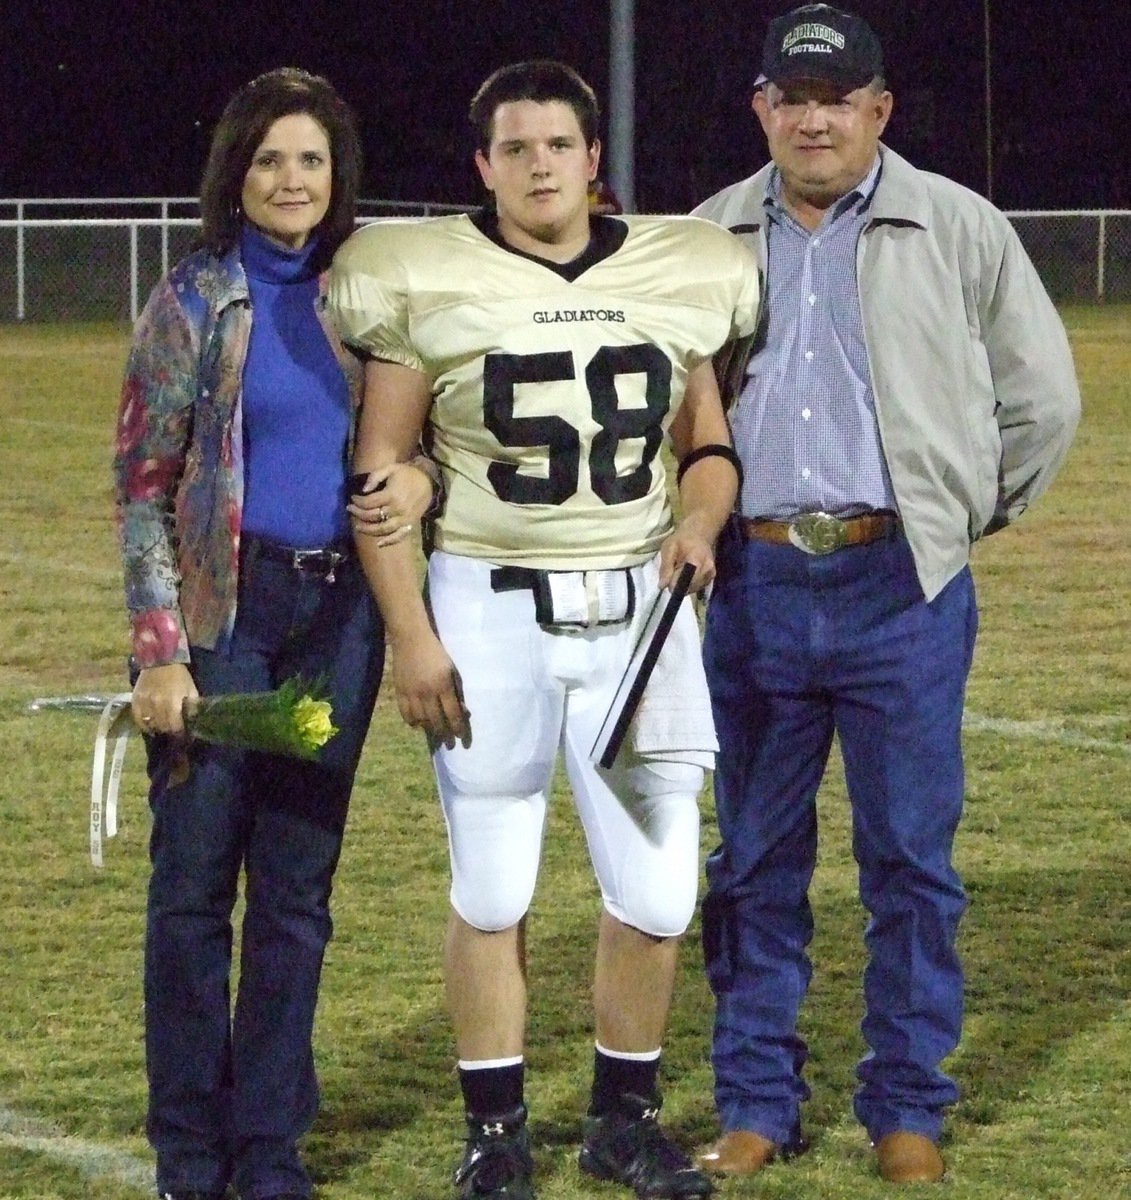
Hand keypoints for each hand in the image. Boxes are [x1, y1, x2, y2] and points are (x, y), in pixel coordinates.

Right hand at [131, 663, 197, 733]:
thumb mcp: (191, 690)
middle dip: (169, 731)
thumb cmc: (179, 676)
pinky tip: (149, 727)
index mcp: (172, 703)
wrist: (160, 661)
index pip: (175, 726)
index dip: (179, 733)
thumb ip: (192, 707)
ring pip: (150, 724)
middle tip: (173, 730)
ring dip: (157, 728)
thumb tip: (193, 721)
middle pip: (162, 727)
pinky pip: (137, 718)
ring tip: (162, 728)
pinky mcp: (135, 700)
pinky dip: (143, 725)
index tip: (182, 735)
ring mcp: (144, 703)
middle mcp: (157, 705)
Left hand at [349, 462, 434, 546]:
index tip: (353, 498)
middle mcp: (397, 509)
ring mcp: (404, 519)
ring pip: (383, 529)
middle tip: (350, 510)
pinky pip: (399, 536)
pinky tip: (379, 544)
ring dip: (369, 530)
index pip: (369, 502)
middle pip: (373, 516)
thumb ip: (375, 477)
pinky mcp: (410, 524)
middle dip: (359, 514)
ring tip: (358, 527)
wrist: (428, 480)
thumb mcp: (390, 468)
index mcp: (391, 495)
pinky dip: (389, 541)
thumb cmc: (407, 473)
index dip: (358, 501)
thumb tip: (363, 490)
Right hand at [390, 629, 470, 749]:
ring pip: (420, 720)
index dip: (458, 728)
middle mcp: (427, 691)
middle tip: (449, 744)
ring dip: (429, 729)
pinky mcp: (400, 691)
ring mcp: (412, 692)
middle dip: (445, 734)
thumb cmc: (436, 654)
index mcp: (443, 685)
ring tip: (435, 733)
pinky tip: (418, 724)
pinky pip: (405, 713)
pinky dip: (412, 722)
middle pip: (437, 720)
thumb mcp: (452, 670)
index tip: (462, 739)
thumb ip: (456, 691)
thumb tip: (462, 712)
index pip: (453, 713)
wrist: (411, 639)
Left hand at [658, 516, 715, 593]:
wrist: (699, 534)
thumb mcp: (668, 548)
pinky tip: (686, 574)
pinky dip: (689, 584)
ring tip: (680, 570)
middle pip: (688, 589)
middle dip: (678, 585)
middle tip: (674, 571)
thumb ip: (666, 568)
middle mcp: (707, 571)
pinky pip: (697, 588)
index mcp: (697, 562)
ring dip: (683, 585)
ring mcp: (710, 575)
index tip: (668, 577)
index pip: (684, 584)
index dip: (673, 584)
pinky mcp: (711, 578)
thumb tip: (662, 586)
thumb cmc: (682, 540)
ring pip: (692, 590)